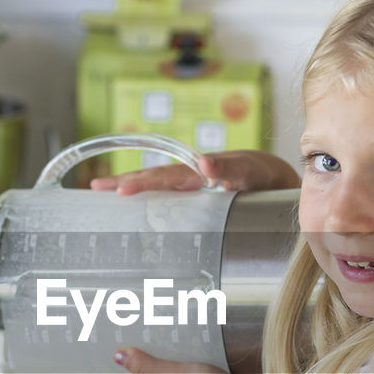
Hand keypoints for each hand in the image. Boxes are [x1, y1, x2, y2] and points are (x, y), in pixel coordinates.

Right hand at [90, 150, 300, 195]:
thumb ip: (231, 167)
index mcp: (199, 170)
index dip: (142, 183)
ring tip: (100, 193)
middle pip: (153, 178)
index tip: (121, 191)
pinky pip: (164, 199)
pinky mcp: (193, 199)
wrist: (277, 180)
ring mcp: (190, 187)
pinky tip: (127, 209)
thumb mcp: (251, 170)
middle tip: (96, 188)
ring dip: (129, 189)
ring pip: (155, 187)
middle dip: (124, 182)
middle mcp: (191, 176)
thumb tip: (206, 163)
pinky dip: (144, 200)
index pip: (165, 176)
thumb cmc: (265, 176)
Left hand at [115, 347, 273, 373]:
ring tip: (186, 336)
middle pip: (166, 373)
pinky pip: (207, 372)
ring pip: (188, 372)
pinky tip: (207, 346)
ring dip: (188, 358)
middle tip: (165, 334)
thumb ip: (146, 365)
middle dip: (167, 356)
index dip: (141, 363)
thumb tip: (119, 356)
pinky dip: (206, 361)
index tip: (140, 345)